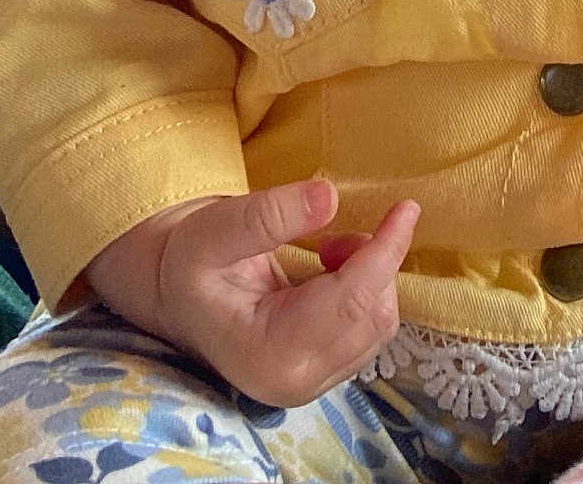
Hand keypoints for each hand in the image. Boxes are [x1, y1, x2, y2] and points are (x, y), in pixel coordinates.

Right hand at [87, 179, 417, 406]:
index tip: (406, 207)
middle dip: (375, 262)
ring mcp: (310, 385)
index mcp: (268, 354)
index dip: (386, 251)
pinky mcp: (321, 374)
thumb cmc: (191, 261)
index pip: (353, 303)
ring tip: (327, 252)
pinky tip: (331, 272)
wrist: (176, 294)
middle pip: (374, 316)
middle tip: (336, 236)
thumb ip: (269, 214)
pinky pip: (369, 330)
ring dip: (371, 276)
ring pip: (378, 325)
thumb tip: (329, 198)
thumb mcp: (215, 228)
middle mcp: (294, 383)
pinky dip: (366, 291)